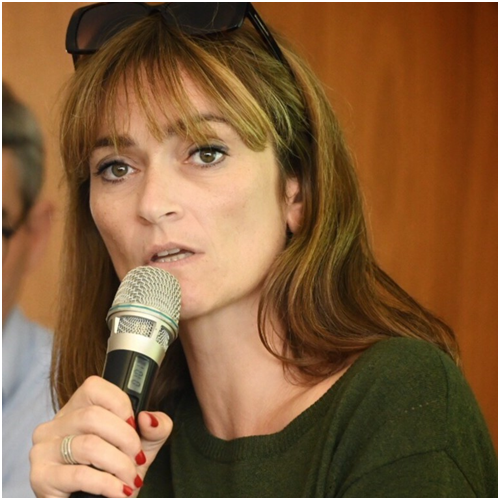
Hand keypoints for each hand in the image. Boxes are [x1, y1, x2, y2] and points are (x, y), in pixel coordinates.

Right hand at [30, 376, 172, 497]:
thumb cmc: (118, 469)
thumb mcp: (144, 444)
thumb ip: (156, 427)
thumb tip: (148, 417)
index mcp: (78, 407)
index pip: (94, 387)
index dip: (120, 405)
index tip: (135, 426)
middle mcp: (56, 423)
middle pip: (93, 417)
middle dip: (125, 439)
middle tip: (137, 458)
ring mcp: (44, 448)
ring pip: (88, 445)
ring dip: (119, 465)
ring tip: (130, 478)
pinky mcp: (41, 476)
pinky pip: (79, 474)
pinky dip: (107, 484)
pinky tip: (119, 491)